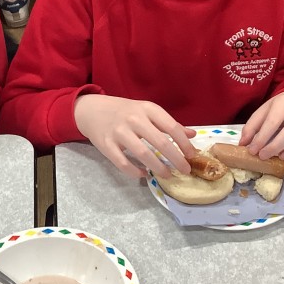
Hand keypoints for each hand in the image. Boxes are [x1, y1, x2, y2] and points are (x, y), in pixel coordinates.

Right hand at [74, 95, 196, 177]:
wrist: (92, 110)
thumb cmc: (124, 111)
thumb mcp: (147, 111)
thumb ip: (168, 124)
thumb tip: (192, 135)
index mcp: (147, 109)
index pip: (171, 127)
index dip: (184, 143)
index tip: (192, 155)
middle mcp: (134, 119)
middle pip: (160, 142)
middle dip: (176, 159)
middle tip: (185, 170)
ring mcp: (118, 132)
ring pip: (143, 154)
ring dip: (158, 168)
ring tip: (167, 175)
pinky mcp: (106, 145)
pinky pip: (122, 163)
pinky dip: (135, 172)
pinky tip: (143, 174)